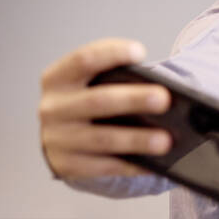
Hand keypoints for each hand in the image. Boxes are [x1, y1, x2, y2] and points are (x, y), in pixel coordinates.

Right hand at [38, 38, 171, 178]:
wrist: (64, 138)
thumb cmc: (90, 104)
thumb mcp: (93, 85)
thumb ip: (117, 81)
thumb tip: (160, 93)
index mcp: (58, 79)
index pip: (83, 59)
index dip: (111, 54)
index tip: (140, 52)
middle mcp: (53, 107)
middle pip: (97, 100)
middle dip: (133, 99)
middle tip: (164, 99)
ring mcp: (57, 138)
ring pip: (102, 139)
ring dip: (136, 139)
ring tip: (165, 140)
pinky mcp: (67, 165)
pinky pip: (104, 167)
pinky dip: (132, 165)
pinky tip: (154, 165)